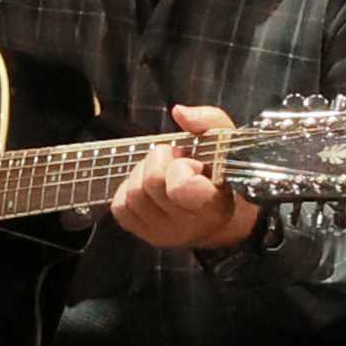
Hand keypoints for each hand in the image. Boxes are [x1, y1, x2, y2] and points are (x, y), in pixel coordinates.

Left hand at [110, 106, 262, 252]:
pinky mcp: (143, 234)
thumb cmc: (223, 175)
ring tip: (163, 171)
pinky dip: (129, 189)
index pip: (181, 187)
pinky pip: (120, 207)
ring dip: (143, 172)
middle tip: (175, 159)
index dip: (180, 166)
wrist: (222, 216)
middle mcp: (187, 226)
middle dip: (160, 160)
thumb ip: (209, 122)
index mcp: (213, 206)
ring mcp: (163, 233)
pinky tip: (148, 186)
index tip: (192, 162)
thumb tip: (179, 111)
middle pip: (150, 183)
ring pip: (133, 194)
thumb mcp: (226, 143)